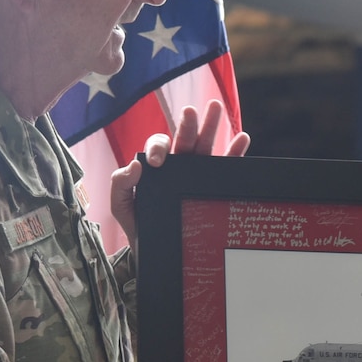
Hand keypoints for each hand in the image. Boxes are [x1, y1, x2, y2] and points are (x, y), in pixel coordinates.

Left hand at [107, 100, 251, 249]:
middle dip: (187, 124)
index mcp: (156, 167)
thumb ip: (119, 185)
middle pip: (184, 140)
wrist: (158, 254)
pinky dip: (235, 152)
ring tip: (215, 107)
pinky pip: (226, 168)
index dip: (158, 148)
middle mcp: (178, 167)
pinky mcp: (212, 189)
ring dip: (211, 127)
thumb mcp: (121, 207)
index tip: (156, 163)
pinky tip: (242, 138)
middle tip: (190, 112)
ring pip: (205, 147)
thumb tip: (136, 165)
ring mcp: (197, 176)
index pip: (158, 146)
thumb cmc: (140, 228)